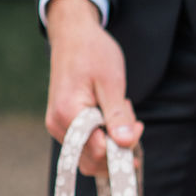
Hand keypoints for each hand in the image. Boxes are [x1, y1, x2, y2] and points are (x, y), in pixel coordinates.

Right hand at [45, 0, 142, 176]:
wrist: (73, 35)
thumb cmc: (92, 52)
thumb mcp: (112, 82)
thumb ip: (117, 115)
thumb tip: (126, 144)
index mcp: (68, 114)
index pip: (98, 151)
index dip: (122, 147)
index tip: (138, 126)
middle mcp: (58, 126)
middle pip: (92, 160)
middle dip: (118, 149)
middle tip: (134, 122)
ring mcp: (58, 127)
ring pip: (90, 155)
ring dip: (112, 142)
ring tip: (121, 112)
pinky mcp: (63, 126)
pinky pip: (86, 144)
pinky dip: (103, 137)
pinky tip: (111, 114)